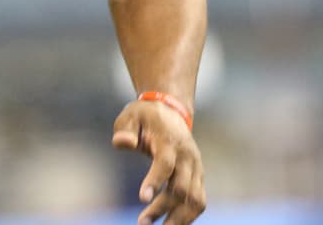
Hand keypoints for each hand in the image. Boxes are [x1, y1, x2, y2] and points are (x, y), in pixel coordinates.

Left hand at [111, 99, 205, 223]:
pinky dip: (189, 216)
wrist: (171, 110)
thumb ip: (125, 130)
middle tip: (142, 223)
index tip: (142, 198)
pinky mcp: (198, 177)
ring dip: (179, 219)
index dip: (155, 181)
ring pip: (195, 199)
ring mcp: (196, 167)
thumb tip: (123, 143)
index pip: (165, 163)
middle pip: (181, 188)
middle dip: (163, 208)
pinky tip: (172, 224)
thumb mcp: (130, 116)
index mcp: (169, 140)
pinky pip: (199, 201)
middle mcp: (187, 156)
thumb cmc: (145, 117)